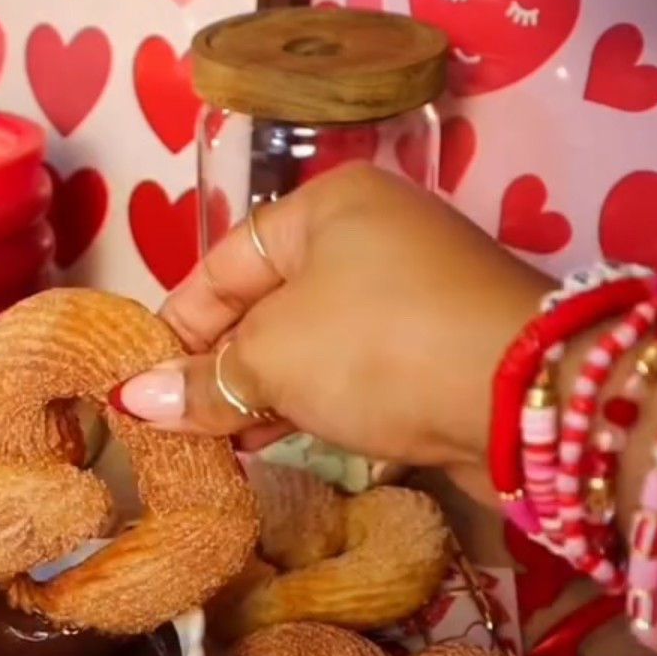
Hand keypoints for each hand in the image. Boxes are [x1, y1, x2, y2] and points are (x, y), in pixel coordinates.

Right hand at [113, 165, 548, 504]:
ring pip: (317, 347)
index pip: (225, 262)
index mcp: (328, 207)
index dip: (177, 325)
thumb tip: (134, 402)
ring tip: (222, 448)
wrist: (522, 397)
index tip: (139, 385)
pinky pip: (361, 379)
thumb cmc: (379, 347)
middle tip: (177, 426)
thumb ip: (204, 380)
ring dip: (269, 396)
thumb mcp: (273, 359)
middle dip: (223, 367)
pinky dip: (322, 410)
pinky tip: (287, 448)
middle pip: (272, 305)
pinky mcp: (444, 355)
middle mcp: (376, 238)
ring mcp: (416, 296)